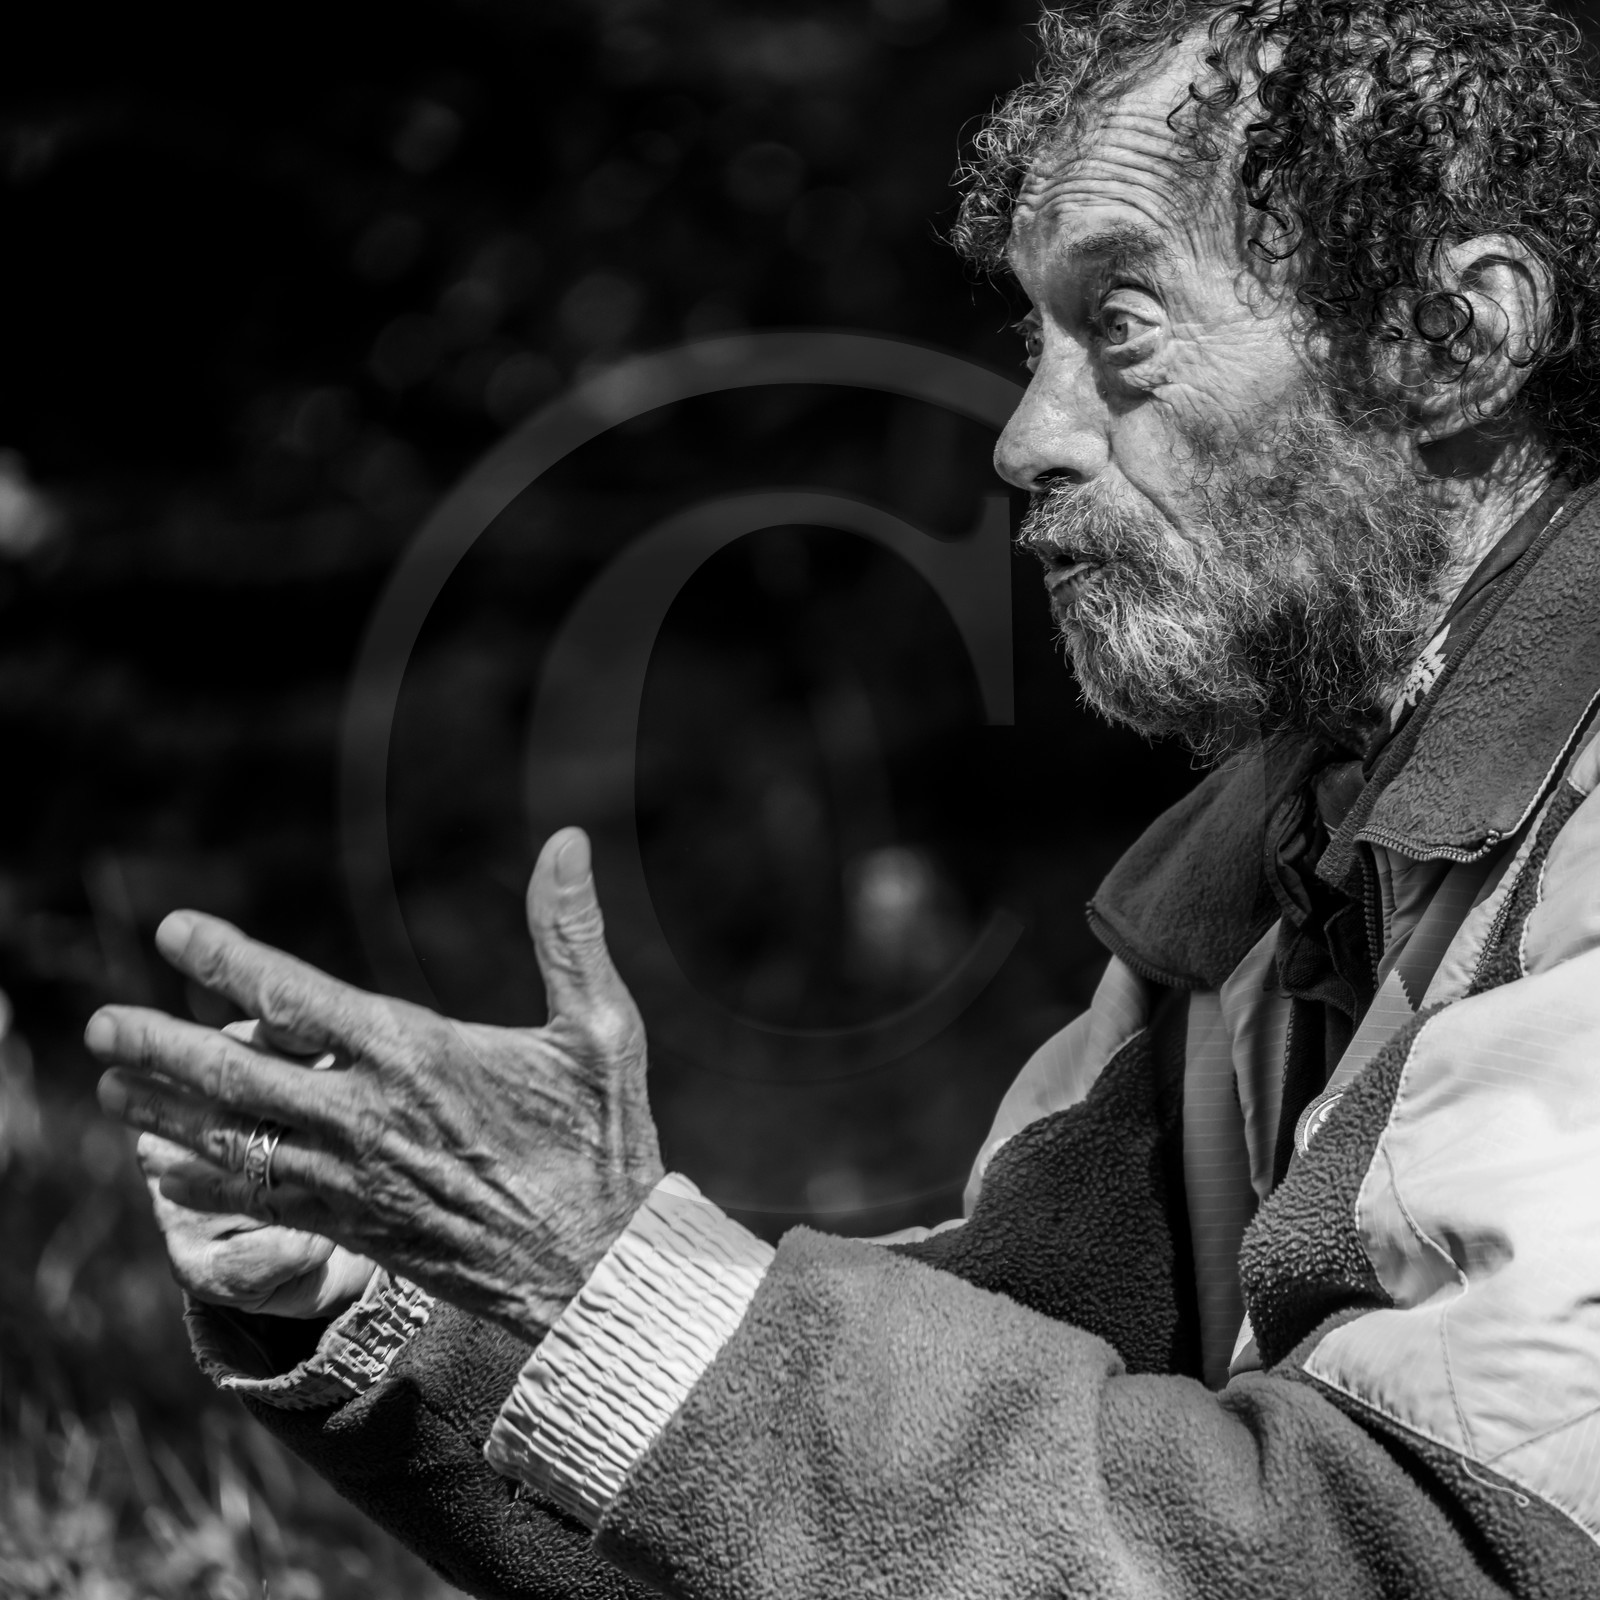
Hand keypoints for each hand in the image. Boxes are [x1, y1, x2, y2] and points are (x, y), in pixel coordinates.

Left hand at [91, 828, 664, 1339]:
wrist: (596, 1269)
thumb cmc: (603, 1141)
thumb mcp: (602, 1027)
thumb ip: (569, 932)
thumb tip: (568, 839)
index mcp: (416, 1055)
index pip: (295, 998)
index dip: (227, 959)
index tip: (174, 931)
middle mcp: (366, 1117)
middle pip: (234, 1075)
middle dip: (160, 1045)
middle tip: (101, 1024)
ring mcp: (352, 1179)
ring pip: (232, 1140)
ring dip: (164, 1110)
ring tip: (110, 1085)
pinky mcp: (355, 1229)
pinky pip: (257, 1200)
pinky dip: (201, 1180)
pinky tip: (162, 1168)